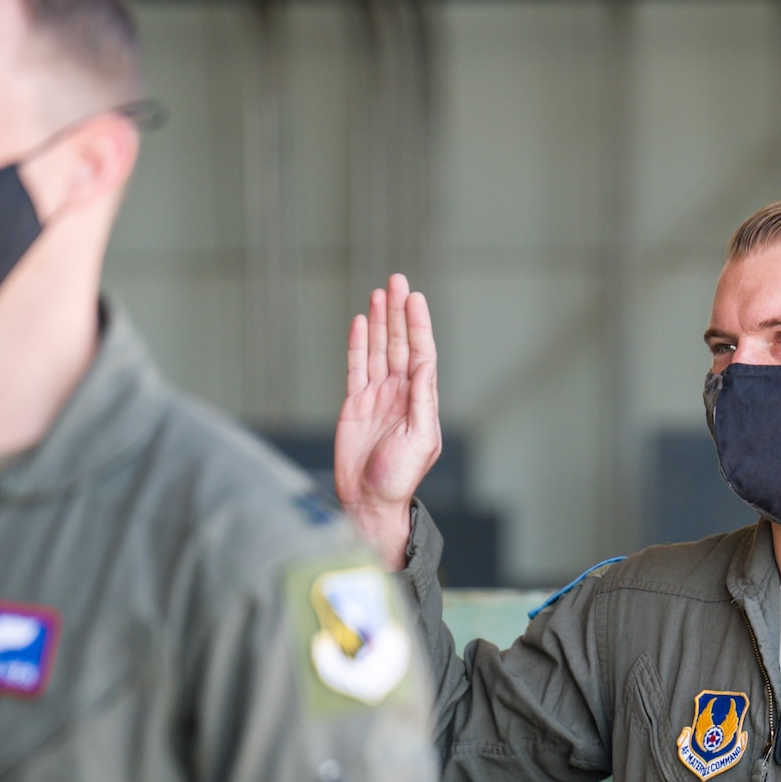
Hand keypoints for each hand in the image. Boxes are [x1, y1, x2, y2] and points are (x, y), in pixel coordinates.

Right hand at [335, 273, 439, 569]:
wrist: (369, 501)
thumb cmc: (398, 479)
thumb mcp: (420, 440)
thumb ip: (422, 401)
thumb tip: (425, 364)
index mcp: (420, 401)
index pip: (421, 353)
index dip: (417, 324)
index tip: (413, 297)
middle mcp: (400, 394)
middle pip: (400, 343)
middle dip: (399, 312)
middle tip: (396, 280)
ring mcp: (377, 397)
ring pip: (380, 350)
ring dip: (381, 321)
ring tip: (380, 291)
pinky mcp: (355, 405)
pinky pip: (357, 367)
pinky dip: (360, 344)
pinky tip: (362, 322)